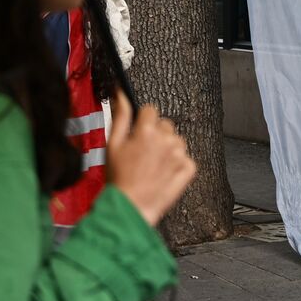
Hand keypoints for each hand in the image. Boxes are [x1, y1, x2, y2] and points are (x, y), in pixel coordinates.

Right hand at [106, 92, 197, 226]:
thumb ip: (120, 115)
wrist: (130, 208)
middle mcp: (166, 138)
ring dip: (168, 148)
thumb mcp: (112, 144)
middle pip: (165, 125)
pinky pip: (186, 158)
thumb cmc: (118, 178)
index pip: (151, 110)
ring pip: (176, 140)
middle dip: (156, 134)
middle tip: (142, 153)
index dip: (142, 121)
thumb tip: (121, 93)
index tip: (137, 133)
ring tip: (152, 165)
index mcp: (146, 130)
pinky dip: (178, 164)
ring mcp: (179, 154)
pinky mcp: (188, 169)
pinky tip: (163, 173)